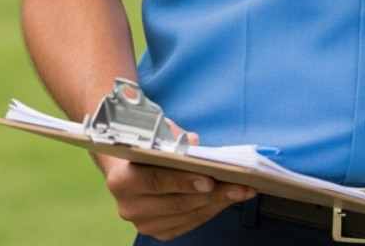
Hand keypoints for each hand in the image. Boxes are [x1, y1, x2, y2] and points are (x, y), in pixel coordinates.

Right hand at [96, 126, 255, 240]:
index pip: (156, 181)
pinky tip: (228, 198)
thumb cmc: (146, 146)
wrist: (126, 166)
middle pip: (177, 202)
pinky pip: (189, 224)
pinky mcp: (157, 231)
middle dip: (214, 193)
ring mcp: (143, 222)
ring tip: (243, 190)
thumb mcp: (156, 133)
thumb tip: (193, 143)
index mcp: (122, 179)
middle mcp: (129, 206)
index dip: (184, 181)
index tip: (210, 178)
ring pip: (187, 215)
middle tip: (241, 184)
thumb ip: (173, 138)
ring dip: (218, 202)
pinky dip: (211, 210)